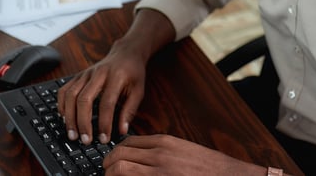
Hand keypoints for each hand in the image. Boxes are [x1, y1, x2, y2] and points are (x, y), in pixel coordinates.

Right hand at [57, 9, 176, 145]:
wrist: (126, 53)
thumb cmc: (133, 73)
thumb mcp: (139, 90)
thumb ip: (130, 110)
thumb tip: (121, 131)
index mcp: (116, 77)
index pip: (107, 103)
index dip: (104, 123)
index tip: (104, 139)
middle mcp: (98, 73)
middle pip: (84, 99)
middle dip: (82, 122)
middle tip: (85, 140)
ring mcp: (86, 73)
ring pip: (71, 95)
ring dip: (69, 117)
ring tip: (73, 134)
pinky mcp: (78, 75)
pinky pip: (65, 90)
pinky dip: (62, 105)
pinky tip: (65, 118)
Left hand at [103, 134, 266, 175]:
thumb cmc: (209, 168)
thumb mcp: (184, 152)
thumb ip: (163, 153)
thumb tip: (143, 159)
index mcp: (165, 143)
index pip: (128, 143)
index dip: (116, 153)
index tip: (113, 161)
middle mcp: (158, 155)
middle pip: (119, 155)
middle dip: (108, 166)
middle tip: (106, 173)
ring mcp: (158, 172)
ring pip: (119, 170)